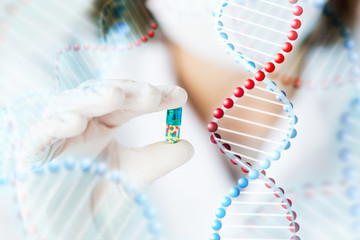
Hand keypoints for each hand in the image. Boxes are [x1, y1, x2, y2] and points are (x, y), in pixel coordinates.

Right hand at [20, 79, 193, 183]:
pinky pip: (41, 134)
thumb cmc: (101, 193)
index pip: (129, 102)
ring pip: (71, 106)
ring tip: (116, 96)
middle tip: (152, 93)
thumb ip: (159, 159)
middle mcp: (82, 122)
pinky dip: (56, 125)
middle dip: (127, 92)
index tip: (179, 96)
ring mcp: (58, 134)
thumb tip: (189, 146)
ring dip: (92, 99)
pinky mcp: (34, 152)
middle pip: (102, 96)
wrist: (73, 225)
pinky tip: (76, 122)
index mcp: (105, 122)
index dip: (152, 96)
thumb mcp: (135, 175)